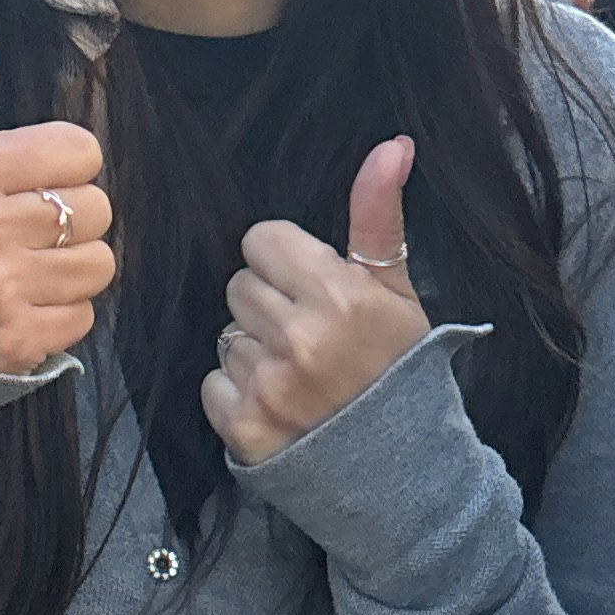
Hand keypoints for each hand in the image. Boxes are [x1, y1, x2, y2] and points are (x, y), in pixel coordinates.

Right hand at [0, 0, 113, 378]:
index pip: (81, 148)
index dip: (57, 165)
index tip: (16, 183)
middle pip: (96, 207)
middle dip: (63, 219)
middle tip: (13, 232)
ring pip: (99, 264)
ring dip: (66, 270)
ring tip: (15, 271)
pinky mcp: (14, 342)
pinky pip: (83, 317)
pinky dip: (56, 317)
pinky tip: (12, 309)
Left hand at [202, 138, 428, 466]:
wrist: (401, 470)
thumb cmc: (398, 369)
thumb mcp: (397, 290)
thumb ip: (379, 215)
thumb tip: (394, 144)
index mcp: (339, 295)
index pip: (262, 241)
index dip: (286, 263)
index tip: (313, 291)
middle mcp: (301, 337)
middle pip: (239, 284)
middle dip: (269, 305)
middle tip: (309, 337)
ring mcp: (270, 384)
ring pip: (225, 332)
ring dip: (253, 350)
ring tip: (298, 374)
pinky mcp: (245, 425)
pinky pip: (212, 382)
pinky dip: (237, 394)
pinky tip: (278, 404)